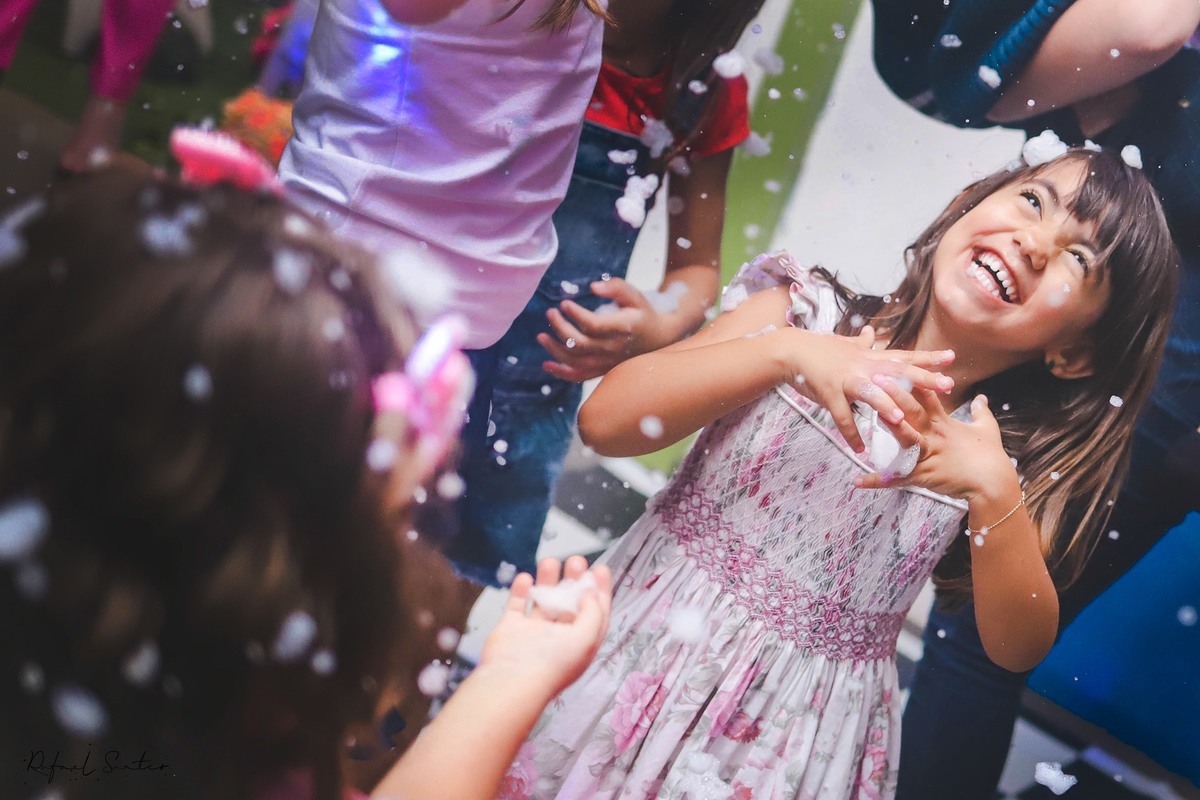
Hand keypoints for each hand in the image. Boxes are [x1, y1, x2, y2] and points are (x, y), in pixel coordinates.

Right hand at [479, 556, 611, 697]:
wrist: (512, 680)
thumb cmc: (552, 665)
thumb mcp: (586, 638)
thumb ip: (593, 612)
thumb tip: (591, 592)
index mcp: (581, 643)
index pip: (595, 613)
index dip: (600, 591)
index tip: (600, 569)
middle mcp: (559, 638)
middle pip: (570, 602)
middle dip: (574, 580)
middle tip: (576, 560)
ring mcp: (534, 633)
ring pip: (544, 600)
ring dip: (549, 580)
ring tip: (551, 560)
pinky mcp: (512, 629)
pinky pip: (518, 604)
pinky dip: (522, 590)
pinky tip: (526, 577)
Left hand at [538, 278, 679, 382]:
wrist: (658, 339)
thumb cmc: (642, 313)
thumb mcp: (635, 296)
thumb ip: (616, 287)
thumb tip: (593, 287)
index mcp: (622, 329)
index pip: (593, 325)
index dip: (576, 314)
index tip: (564, 303)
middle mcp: (613, 348)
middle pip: (580, 343)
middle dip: (561, 328)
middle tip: (550, 312)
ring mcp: (607, 362)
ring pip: (576, 362)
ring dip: (555, 350)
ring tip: (541, 336)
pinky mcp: (602, 370)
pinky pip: (580, 377)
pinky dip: (562, 373)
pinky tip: (547, 364)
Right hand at [786, 325, 954, 452]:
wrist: (793, 350)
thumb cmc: (820, 349)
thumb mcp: (845, 345)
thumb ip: (861, 342)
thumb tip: (870, 331)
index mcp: (870, 358)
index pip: (905, 356)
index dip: (929, 358)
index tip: (953, 357)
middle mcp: (864, 367)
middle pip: (898, 372)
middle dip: (923, 379)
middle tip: (947, 385)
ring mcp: (846, 380)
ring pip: (870, 392)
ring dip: (885, 406)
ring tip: (900, 420)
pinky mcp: (829, 393)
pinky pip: (841, 416)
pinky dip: (850, 433)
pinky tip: (859, 449)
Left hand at [854, 388, 1018, 500]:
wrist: (994, 484)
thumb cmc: (991, 456)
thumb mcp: (987, 429)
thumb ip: (980, 411)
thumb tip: (980, 398)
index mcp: (945, 422)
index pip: (928, 396)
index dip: (913, 379)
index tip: (897, 363)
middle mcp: (934, 435)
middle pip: (914, 411)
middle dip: (895, 394)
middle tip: (877, 378)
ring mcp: (929, 455)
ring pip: (907, 438)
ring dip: (889, 427)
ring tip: (870, 416)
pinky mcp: (924, 476)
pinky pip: (896, 479)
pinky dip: (877, 481)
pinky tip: (857, 480)